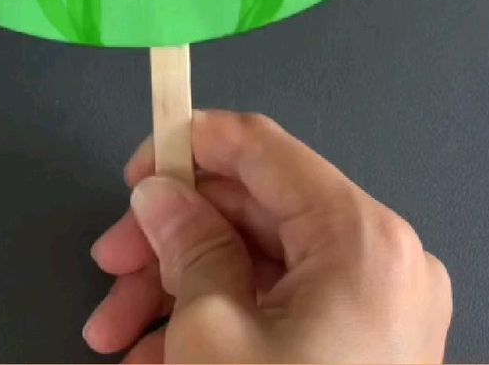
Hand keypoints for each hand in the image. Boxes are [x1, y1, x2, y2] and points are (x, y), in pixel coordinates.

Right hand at [86, 112, 450, 363]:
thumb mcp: (212, 333)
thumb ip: (184, 244)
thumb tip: (158, 193)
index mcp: (360, 235)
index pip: (262, 148)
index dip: (187, 146)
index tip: (130, 172)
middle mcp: (383, 261)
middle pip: (255, 213)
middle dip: (169, 243)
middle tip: (105, 270)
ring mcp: (379, 311)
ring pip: (260, 268)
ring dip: (179, 294)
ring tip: (114, 339)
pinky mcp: (364, 352)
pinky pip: (282, 314)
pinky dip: (218, 328)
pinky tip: (155, 363)